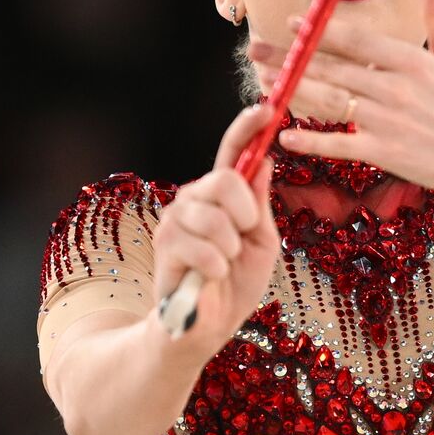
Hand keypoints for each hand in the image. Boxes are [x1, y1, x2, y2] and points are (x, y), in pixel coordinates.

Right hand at [151, 104, 280, 352]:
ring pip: (216, 216)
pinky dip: (218, 267)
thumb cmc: (236, 282)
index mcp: (221, 195)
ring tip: (223, 263)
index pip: (232, 151)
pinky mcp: (164, 245)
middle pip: (227, 179)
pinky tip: (210, 277)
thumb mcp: (262, 242)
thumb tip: (265, 160)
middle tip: (242, 239)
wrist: (206, 326)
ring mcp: (176, 219)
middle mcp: (194, 198)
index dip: (248, 127)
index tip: (269, 108)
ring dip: (231, 247)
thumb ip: (260, 205)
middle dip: (245, 214)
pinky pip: (206, 248)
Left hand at [247, 0, 433, 213]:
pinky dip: (313, 141)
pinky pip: (341, 144)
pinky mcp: (385, 153)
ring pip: (330, 101)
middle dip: (291, 57)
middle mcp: (396, 89)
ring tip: (264, 82)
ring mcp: (389, 122)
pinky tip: (286, 135)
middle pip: (333, 68)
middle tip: (257, 50)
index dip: (322, 30)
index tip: (293, 22)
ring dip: (293, 91)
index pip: (358, 40)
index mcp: (413, 62)